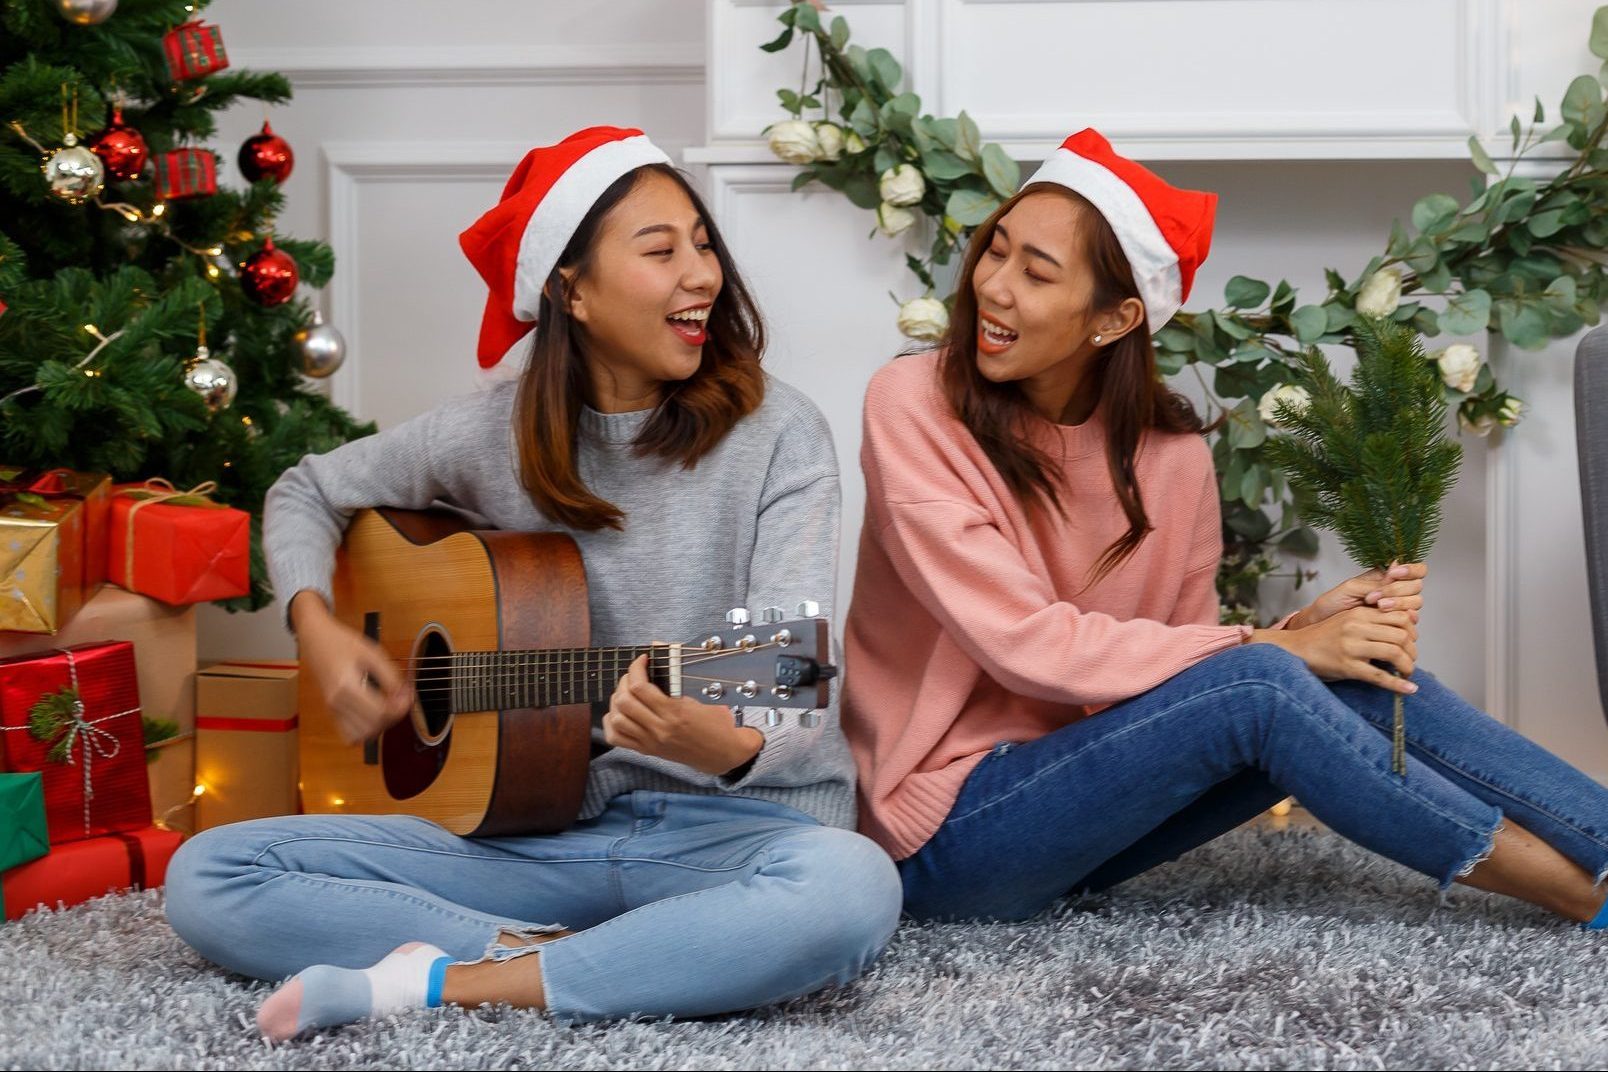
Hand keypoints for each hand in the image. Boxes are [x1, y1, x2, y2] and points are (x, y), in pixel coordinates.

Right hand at [291, 590, 412, 745]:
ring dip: (379, 726)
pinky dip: (364, 731)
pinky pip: (349, 735)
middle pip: (372, 726)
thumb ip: (390, 676)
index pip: (380, 712)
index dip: (400, 708)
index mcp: (346, 686)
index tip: (408, 695)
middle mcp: (336, 702)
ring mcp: (331, 709)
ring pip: (360, 736)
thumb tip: (403, 696)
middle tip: (401, 700)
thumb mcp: (372, 653)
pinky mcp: (330, 711)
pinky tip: (373, 715)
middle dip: (393, 717)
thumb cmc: (343, 642)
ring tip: (387, 707)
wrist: (316, 638)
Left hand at [604, 654, 764, 775]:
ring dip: (617, 701)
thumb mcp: (704, 695)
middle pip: (624, 702)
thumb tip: (657, 645)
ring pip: (616, 720)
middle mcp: (659, 728)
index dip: (636, 667)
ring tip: (627, 692)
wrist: (723, 753)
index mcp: (675, 712)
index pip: (640, 687)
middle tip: (635, 675)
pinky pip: (616, 739)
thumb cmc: (718, 722)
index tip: (643, 660)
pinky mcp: (647, 750)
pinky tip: (620, 713)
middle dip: (624, 681)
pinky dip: (611, 723)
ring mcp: (651, 741)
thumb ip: (678, 672)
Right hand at [1252, 605, 1418, 694]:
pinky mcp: (1347, 667)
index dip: (1412, 631)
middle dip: (1412, 651)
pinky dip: (1398, 685)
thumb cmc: (1323, 637)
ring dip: (1407, 666)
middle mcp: (1356, 627)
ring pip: (1394, 653)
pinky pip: (1379, 676)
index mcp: (1358, 613)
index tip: (1410, 643)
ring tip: (1406, 672)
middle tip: (1409, 660)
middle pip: (1401, 635)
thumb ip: (1371, 621)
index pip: (1400, 616)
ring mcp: (1351, 647)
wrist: (1296, 649)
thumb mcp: (1346, 620)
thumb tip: (1404, 631)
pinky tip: (1409, 690)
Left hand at [1288, 562, 1425, 631]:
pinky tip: (1388, 619)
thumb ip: (1375, 582)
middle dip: (1398, 589)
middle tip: (1376, 597)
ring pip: (1416, 602)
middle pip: (1416, 586)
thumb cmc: (1333, 604)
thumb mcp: (1352, 588)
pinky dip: (1402, 619)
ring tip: (1379, 606)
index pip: (1416, 570)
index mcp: (1386, 578)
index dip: (1411, 570)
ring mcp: (1397, 608)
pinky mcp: (1395, 625)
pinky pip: (1410, 621)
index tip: (1394, 573)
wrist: (1323, 626)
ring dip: (1400, 603)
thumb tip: (1397, 568)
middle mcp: (1396, 592)